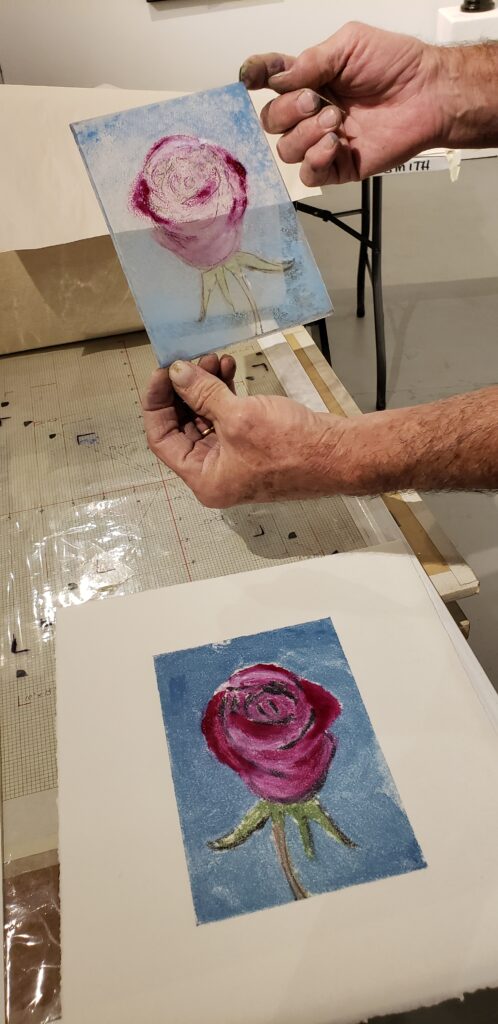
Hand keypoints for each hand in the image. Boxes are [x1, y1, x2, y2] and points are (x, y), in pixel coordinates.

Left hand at [142, 356, 352, 506]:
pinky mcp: (252, 446)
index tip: (164, 372)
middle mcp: (215, 474)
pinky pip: (227, 418)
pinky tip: (229, 368)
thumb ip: (201, 393)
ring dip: (206, 388)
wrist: (338, 454)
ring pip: (205, 419)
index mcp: (204, 478)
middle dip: (185, 390)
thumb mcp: (238, 416)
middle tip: (190, 360)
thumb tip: (176, 373)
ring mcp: (235, 461)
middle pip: (183, 427)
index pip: (162, 439)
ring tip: (214, 359)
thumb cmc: (291, 447)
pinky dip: (224, 394)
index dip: (158, 403)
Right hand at [240, 22, 443, 183]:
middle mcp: (311, 112)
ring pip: (286, 149)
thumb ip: (310, 61)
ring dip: (305, 134)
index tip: (252, 77)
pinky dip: (315, 159)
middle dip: (288, 110)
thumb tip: (277, 80)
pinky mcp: (338, 166)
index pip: (270, 80)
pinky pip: (309, 174)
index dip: (255, 77)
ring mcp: (323, 140)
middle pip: (271, 121)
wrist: (426, 95)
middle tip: (317, 100)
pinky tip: (335, 144)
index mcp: (310, 79)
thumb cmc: (396, 65)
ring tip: (336, 121)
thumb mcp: (349, 45)